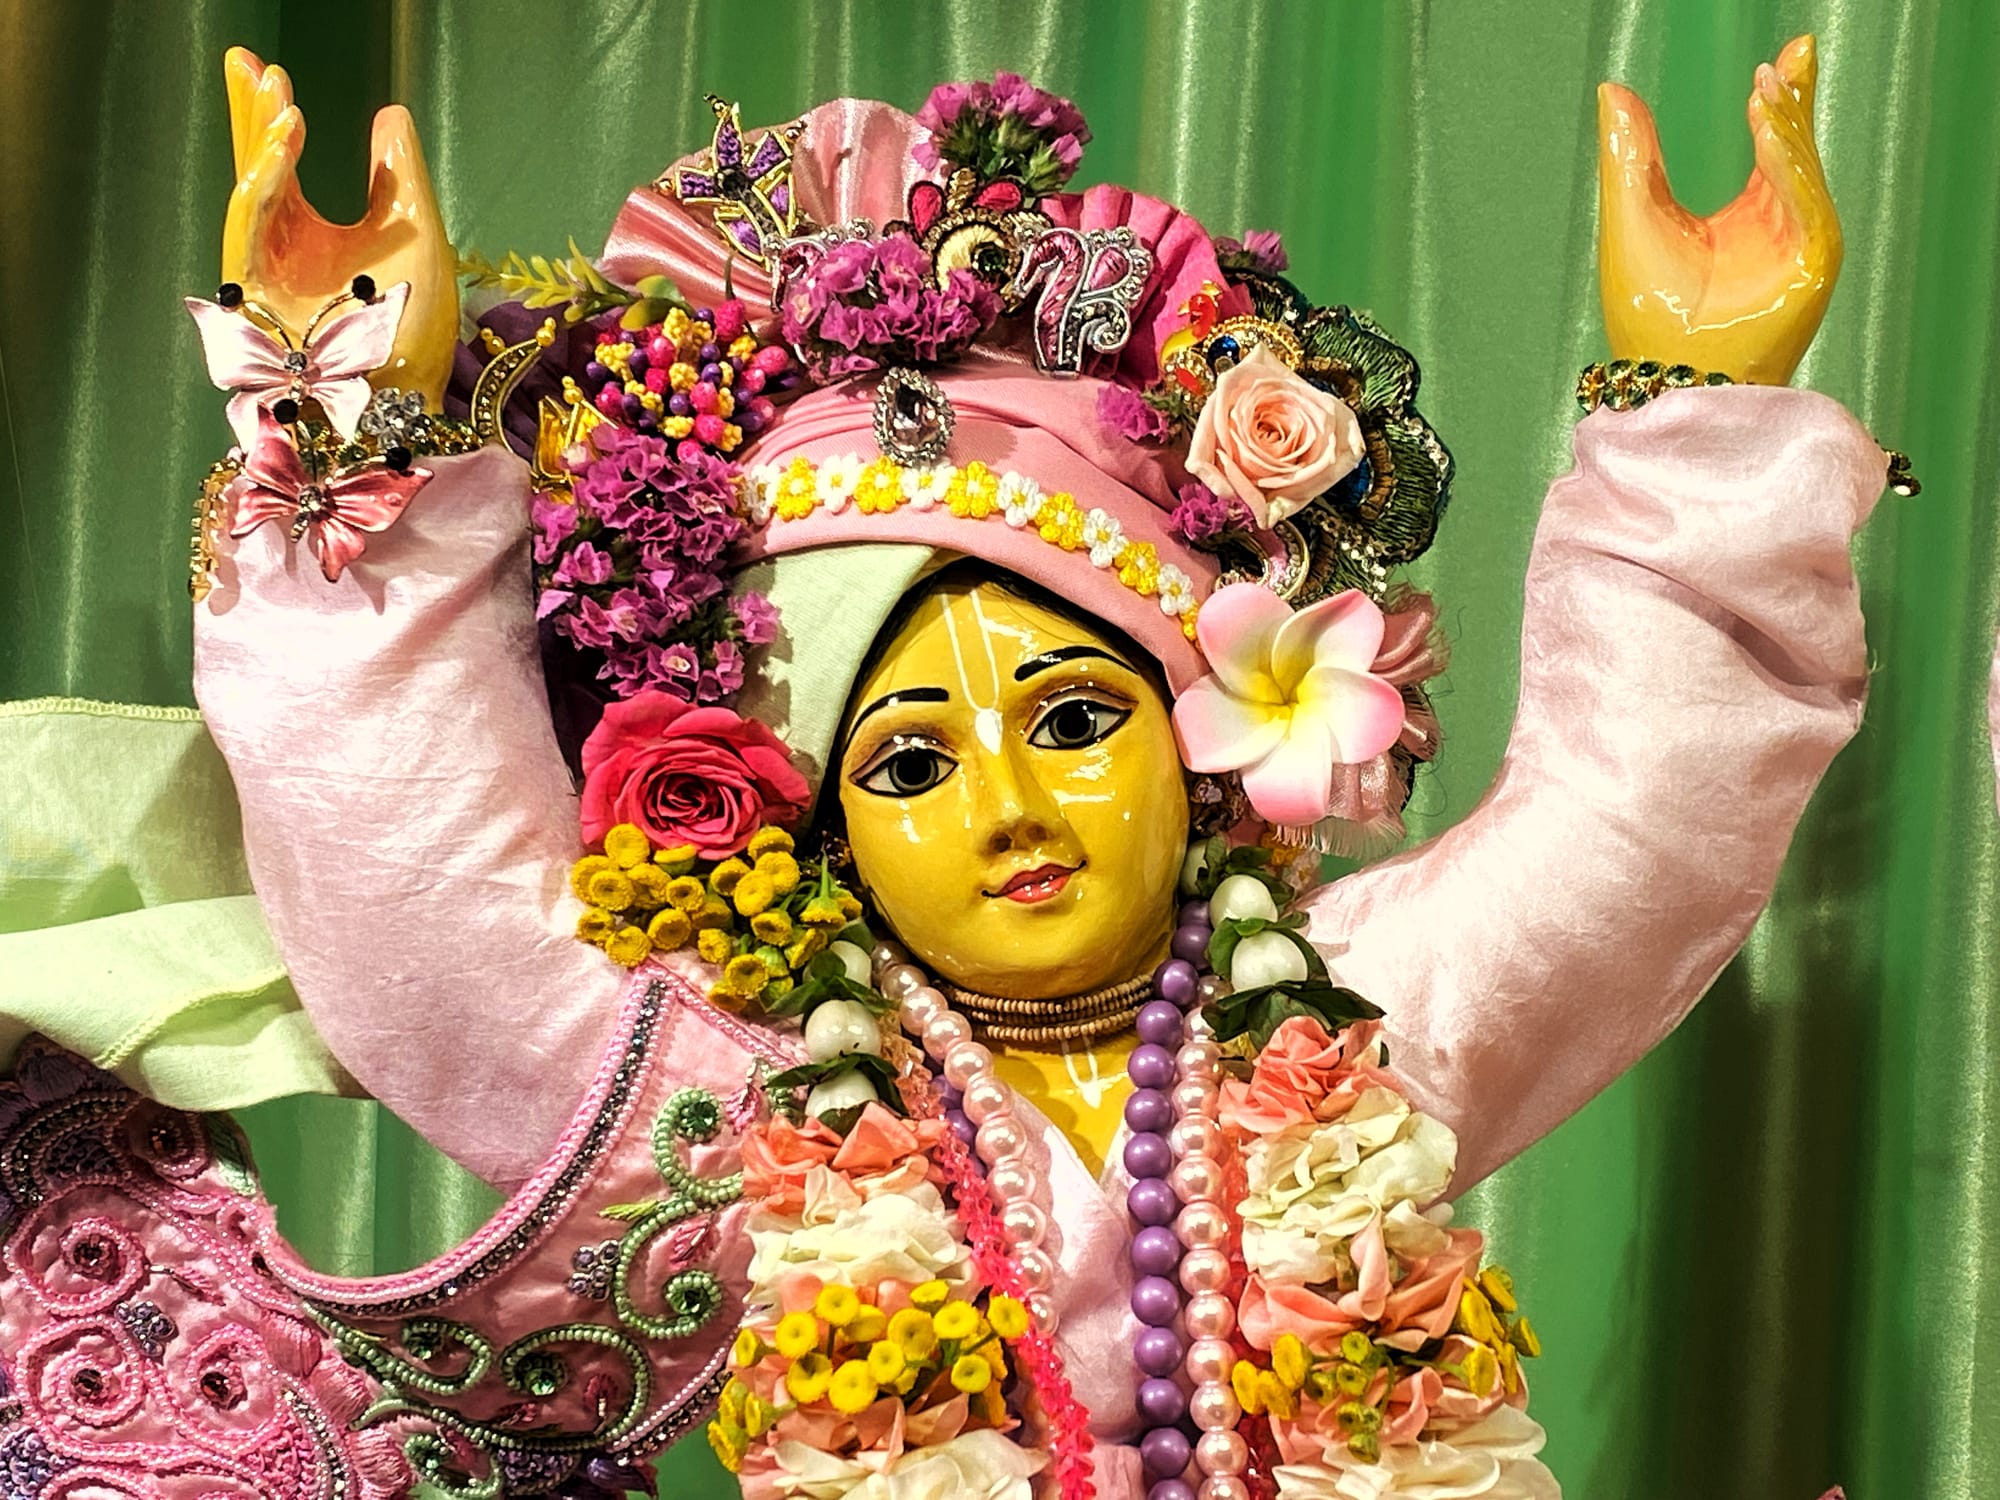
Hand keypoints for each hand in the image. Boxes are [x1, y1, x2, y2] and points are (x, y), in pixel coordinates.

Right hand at [220, 47, 458, 405]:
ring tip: (284, 100)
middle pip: (256, 166)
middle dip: (250, 115)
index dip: (272, 115)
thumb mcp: (417, 231)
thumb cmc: (413, 323)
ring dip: (264, 143)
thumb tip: (390, 115)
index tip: (271, 68)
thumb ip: (399, 174)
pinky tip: (286, 145)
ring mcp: (263, 271)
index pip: (282, 161)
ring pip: (250, 192)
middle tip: (246, 62)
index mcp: (308, 233)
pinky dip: (266, 183)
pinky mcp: (254, 297)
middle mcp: (280, 248)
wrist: (410, 388)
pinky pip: (250, 228)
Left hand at [1597, 34, 1839, 384]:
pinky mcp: (1810, 272)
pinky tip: (1770, 134)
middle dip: (1795, 101)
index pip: (1772, 144)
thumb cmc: (1646, 314)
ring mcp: (1798, 250)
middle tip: (1791, 54)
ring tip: (1766, 89)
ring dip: (1787, 129)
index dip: (1779, 99)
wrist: (1660, 378)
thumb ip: (1629, 156)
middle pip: (1795, 151)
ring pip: (1803, 174)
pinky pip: (1810, 209)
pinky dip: (1791, 169)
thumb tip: (1613, 89)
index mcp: (1747, 217)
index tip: (1784, 53)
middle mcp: (1779, 229)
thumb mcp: (1631, 218)